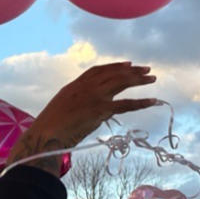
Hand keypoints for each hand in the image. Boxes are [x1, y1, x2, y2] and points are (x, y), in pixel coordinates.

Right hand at [7, 62, 156, 174]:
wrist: (47, 133)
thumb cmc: (51, 125)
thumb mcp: (62, 105)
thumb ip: (77, 100)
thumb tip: (90, 104)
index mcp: (76, 84)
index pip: (99, 70)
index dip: (115, 66)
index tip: (128, 64)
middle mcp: (86, 86)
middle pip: (113, 73)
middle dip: (132, 70)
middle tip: (146, 69)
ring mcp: (94, 96)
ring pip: (121, 82)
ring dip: (139, 80)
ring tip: (152, 78)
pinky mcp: (101, 109)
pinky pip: (126, 104)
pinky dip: (141, 102)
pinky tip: (152, 101)